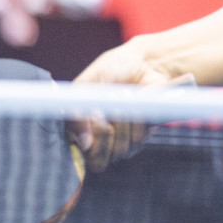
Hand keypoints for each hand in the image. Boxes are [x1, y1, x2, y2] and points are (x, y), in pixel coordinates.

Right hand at [71, 36, 192, 171]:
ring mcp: (121, 138)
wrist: (145, 61)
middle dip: (105, 136)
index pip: (79, 155)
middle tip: (109, 111)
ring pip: (120, 151)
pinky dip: (138, 122)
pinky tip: (138, 104)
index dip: (87, 144)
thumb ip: (77, 114)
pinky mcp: (142, 134)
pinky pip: (139, 141)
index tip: (97, 119)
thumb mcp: (86, 83)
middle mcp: (100, 138)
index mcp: (80, 126)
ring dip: (124, 124)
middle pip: (99, 161)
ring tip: (124, 99)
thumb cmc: (113, 68)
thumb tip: (84, 144)